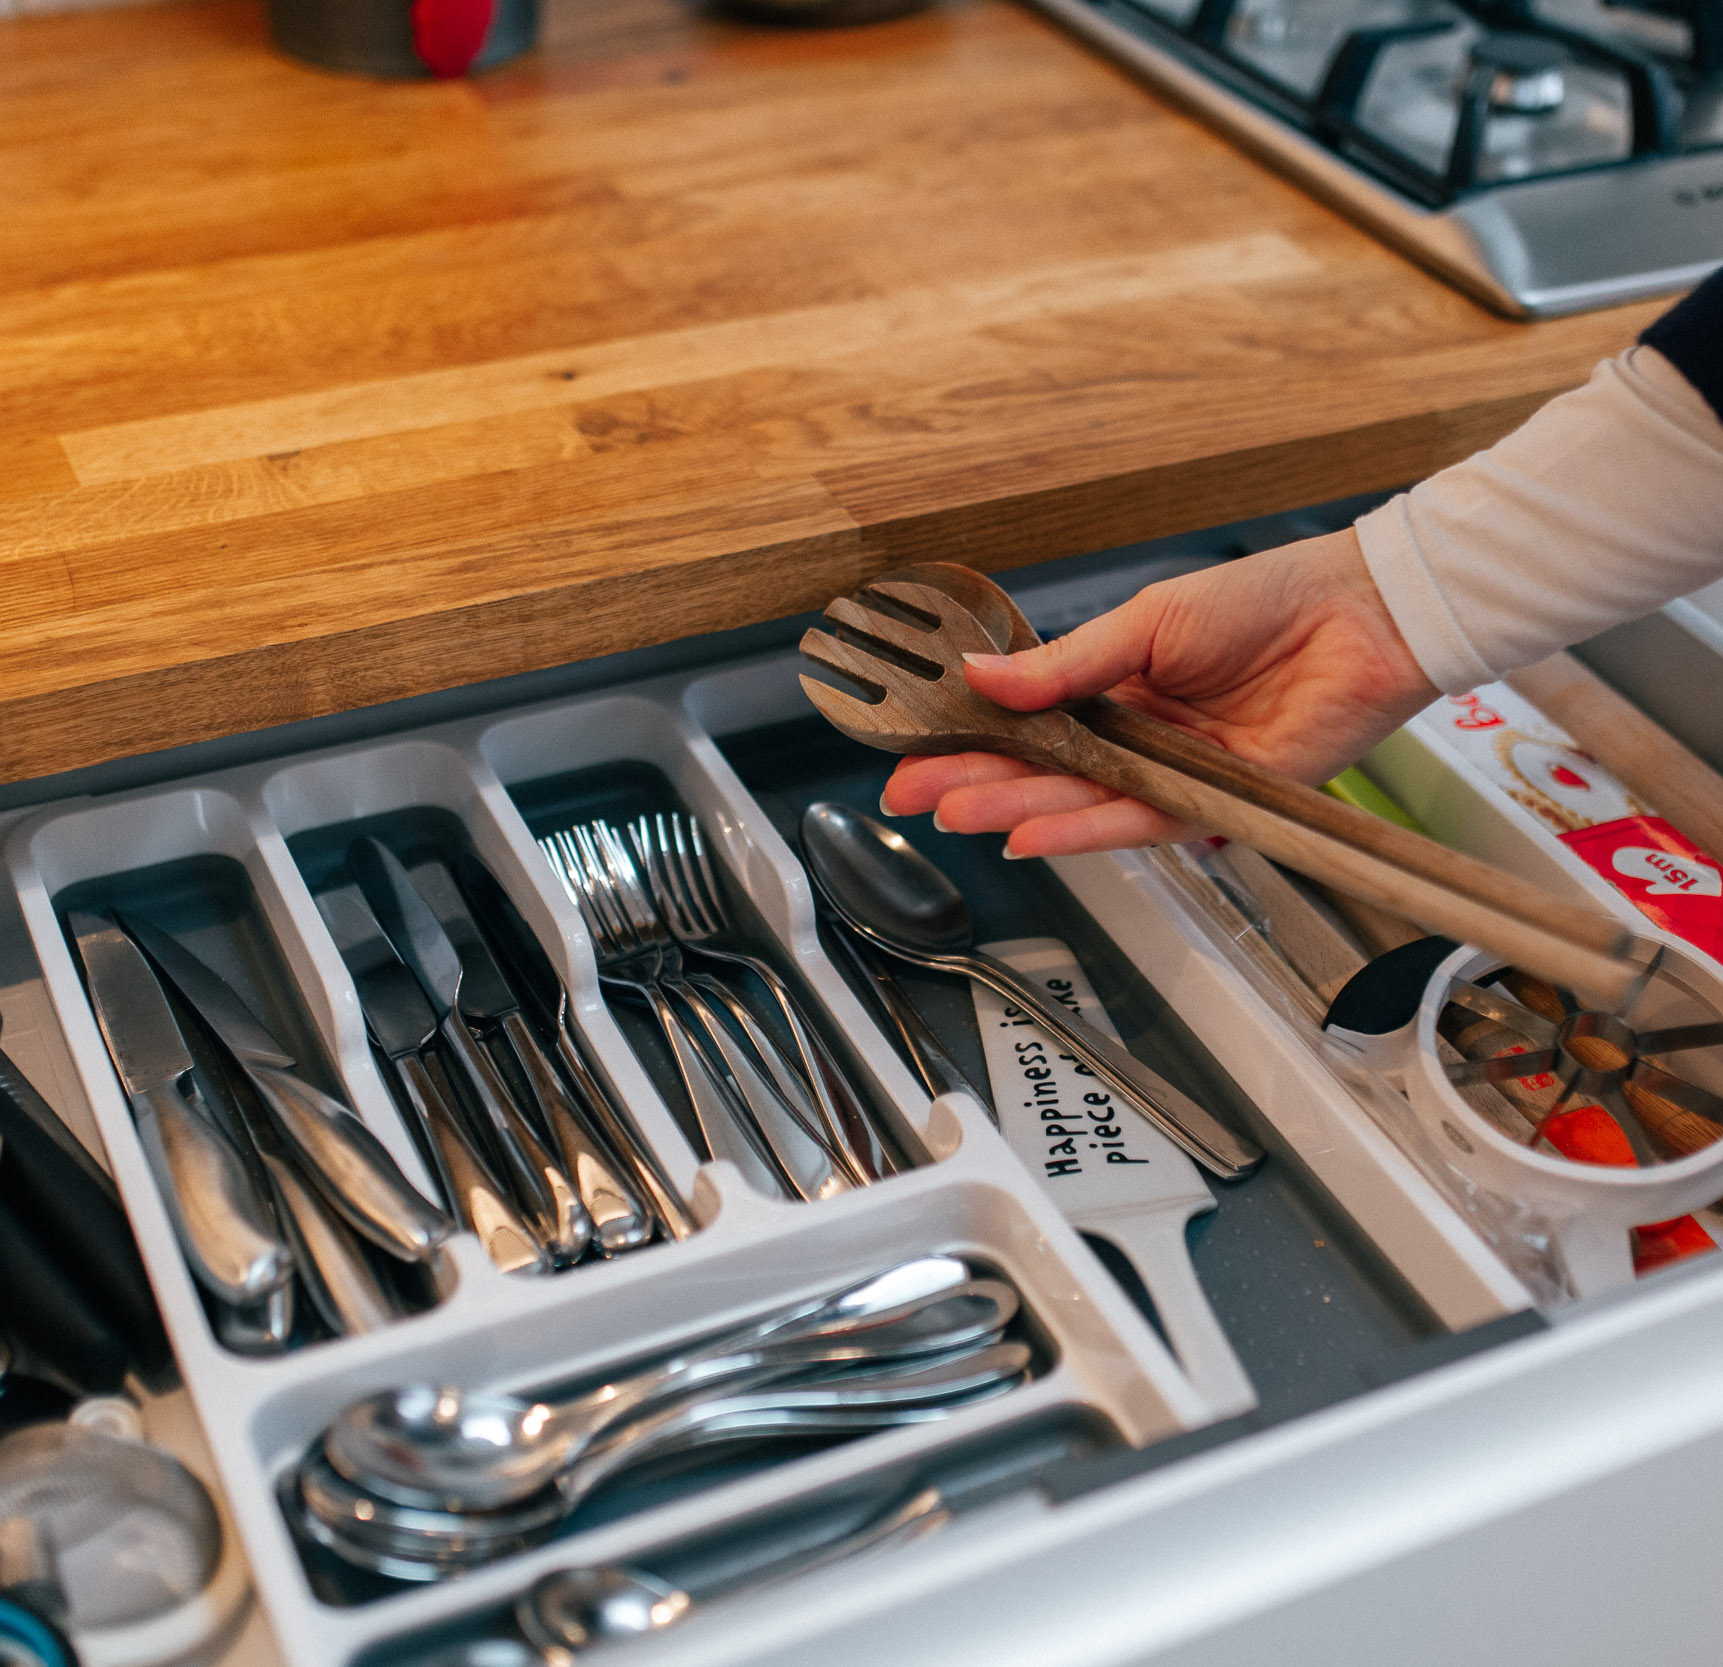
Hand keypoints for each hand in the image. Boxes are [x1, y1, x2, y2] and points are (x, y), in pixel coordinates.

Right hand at [879, 527, 1439, 855]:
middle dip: (975, 781)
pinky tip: (1032, 834)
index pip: (1028, 722)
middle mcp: (1139, 736)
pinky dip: (1086, 829)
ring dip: (1016, 810)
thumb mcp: (1149, 621)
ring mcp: (1174, 770)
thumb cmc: (1267, 600)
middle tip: (914, 795)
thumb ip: (1067, 663)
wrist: (1362, 614)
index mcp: (1117, 687)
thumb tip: (985, 675)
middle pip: (1044, 768)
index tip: (914, 748)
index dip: (970, 738)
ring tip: (957, 817)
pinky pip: (1141, 820)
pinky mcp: (1217, 799)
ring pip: (1082, 800)